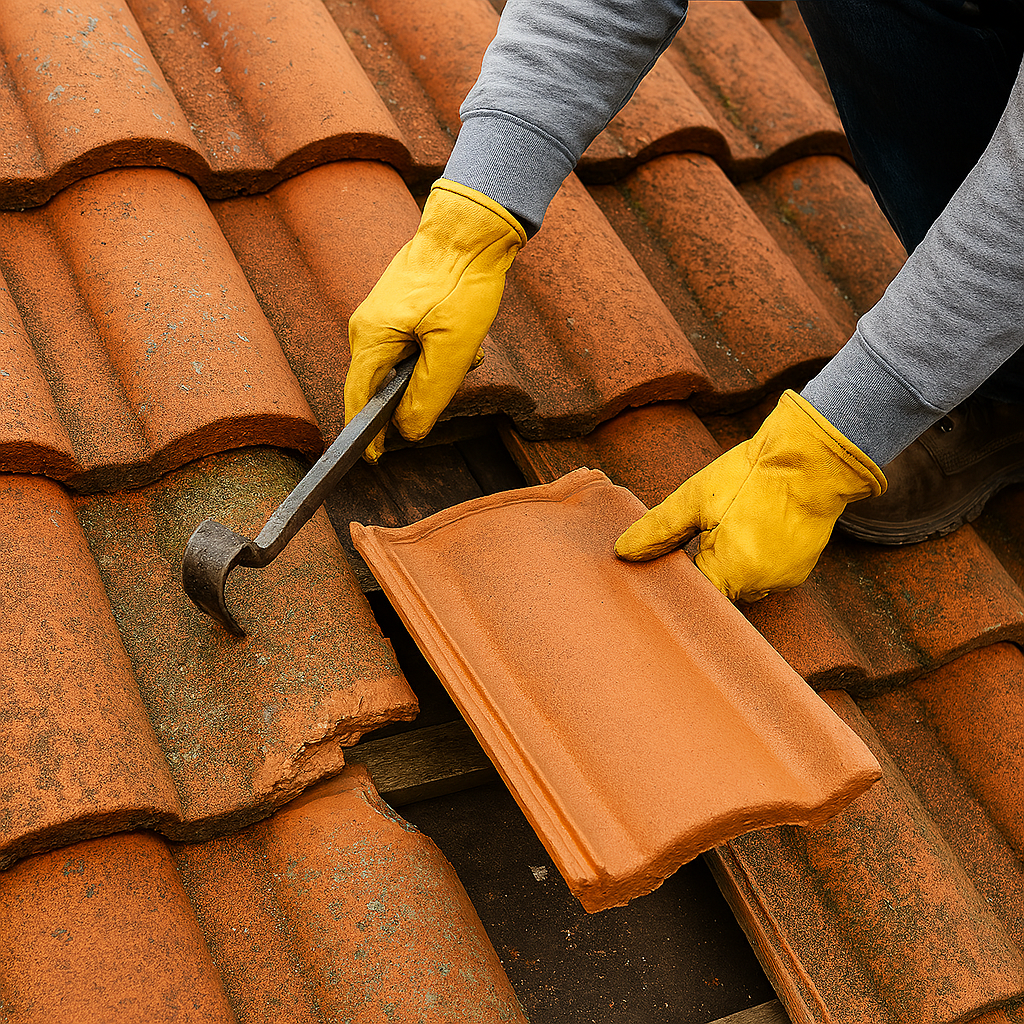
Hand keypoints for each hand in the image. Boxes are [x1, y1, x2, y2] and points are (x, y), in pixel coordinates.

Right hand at [344, 179, 526, 461]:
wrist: (469, 229)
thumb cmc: (460, 284)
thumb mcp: (453, 349)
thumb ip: (429, 395)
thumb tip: (409, 431)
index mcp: (371, 339)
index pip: (358, 400)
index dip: (366, 435)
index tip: (375, 460)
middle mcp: (366, 329)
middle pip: (385, 385)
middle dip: (422, 391)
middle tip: (456, 373)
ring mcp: (381, 317)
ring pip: (406, 366)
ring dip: (439, 368)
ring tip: (469, 349)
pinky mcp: (398, 309)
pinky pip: (414, 346)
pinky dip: (442, 351)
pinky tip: (467, 338)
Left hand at [614, 390, 885, 600]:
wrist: (812, 456)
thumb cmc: (752, 475)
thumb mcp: (696, 498)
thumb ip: (658, 529)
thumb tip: (622, 552)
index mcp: (732, 573)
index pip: (694, 597)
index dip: (680, 580)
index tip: (671, 561)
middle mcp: (761, 586)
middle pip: (719, 591)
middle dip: (706, 567)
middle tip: (702, 533)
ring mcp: (785, 579)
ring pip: (743, 581)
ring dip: (731, 562)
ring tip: (730, 525)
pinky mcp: (801, 568)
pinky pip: (767, 572)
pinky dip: (755, 556)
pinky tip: (751, 527)